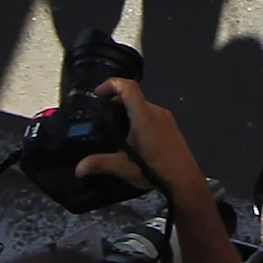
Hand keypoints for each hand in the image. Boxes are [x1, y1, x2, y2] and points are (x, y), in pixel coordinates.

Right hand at [92, 79, 201, 195]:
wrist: (184, 179)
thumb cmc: (154, 169)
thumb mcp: (123, 167)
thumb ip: (100, 164)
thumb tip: (77, 169)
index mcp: (144, 116)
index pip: (128, 87)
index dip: (111, 84)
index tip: (97, 93)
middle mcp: (156, 111)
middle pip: (134, 95)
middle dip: (116, 100)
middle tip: (101, 114)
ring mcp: (166, 118)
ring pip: (142, 105)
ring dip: (127, 110)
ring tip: (114, 127)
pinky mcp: (171, 126)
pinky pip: (151, 114)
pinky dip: (138, 117)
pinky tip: (132, 136)